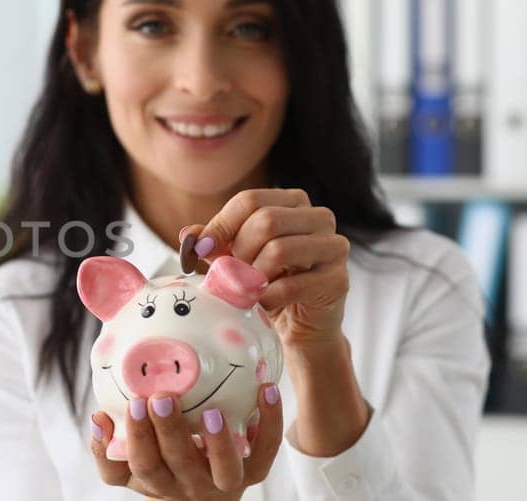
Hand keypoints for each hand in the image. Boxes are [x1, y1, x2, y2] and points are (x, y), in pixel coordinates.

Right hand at [88, 384, 283, 499]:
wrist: (203, 498)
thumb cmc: (160, 468)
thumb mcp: (127, 468)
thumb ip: (105, 447)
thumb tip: (97, 418)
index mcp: (158, 482)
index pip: (143, 464)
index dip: (138, 436)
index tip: (134, 404)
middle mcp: (191, 486)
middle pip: (179, 462)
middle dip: (170, 430)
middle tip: (162, 399)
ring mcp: (225, 482)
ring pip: (225, 468)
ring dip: (218, 440)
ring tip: (211, 413)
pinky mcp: (255, 473)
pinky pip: (266, 450)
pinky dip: (269, 422)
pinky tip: (267, 391)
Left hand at [181, 188, 368, 456]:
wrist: (299, 324)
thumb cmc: (267, 282)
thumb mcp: (234, 257)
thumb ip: (213, 242)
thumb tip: (188, 236)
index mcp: (293, 202)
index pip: (250, 201)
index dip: (220, 226)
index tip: (201, 250)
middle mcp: (319, 218)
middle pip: (266, 221)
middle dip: (239, 252)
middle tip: (231, 274)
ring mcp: (334, 247)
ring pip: (280, 250)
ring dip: (253, 276)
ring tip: (247, 289)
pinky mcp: (338, 280)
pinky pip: (292, 285)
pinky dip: (267, 298)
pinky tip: (262, 306)